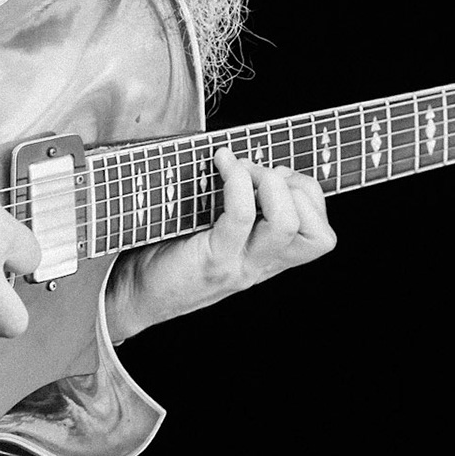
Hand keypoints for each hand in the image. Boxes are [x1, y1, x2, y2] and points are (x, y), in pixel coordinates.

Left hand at [105, 147, 335, 341]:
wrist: (132, 294)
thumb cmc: (170, 250)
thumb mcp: (219, 231)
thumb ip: (244, 206)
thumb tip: (254, 161)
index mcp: (269, 259)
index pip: (322, 235)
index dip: (307, 196)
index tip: (273, 176)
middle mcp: (262, 266)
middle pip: (319, 235)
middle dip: (296, 187)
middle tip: (256, 172)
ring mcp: (240, 266)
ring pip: (287, 224)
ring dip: (269, 182)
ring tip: (240, 170)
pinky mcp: (212, 261)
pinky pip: (240, 216)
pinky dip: (236, 182)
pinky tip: (221, 165)